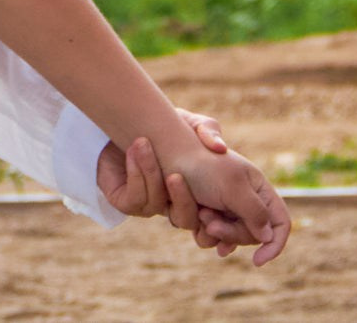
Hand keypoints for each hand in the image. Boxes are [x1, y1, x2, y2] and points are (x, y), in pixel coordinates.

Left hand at [100, 109, 247, 251]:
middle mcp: (190, 207)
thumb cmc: (165, 125)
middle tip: (175, 178)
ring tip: (143, 144)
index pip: (234, 228)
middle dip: (187, 205)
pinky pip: (138, 201)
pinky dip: (136, 174)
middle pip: (205, 235)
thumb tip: (220, 148)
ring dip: (154, 176)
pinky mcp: (131, 204)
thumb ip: (210, 131)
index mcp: (215, 197)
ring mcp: (163, 209)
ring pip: (172, 216)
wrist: (122, 121)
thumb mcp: (194, 123)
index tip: (212, 210)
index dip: (233, 230)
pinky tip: (133, 150)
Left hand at [169, 143, 291, 266]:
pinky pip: (210, 237)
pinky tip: (194, 220)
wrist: (163, 156)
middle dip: (231, 233)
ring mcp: (225, 208)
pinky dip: (201, 230)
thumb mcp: (233, 187)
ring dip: (212, 230)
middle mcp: (244, 199)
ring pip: (229, 239)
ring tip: (199, 211)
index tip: (258, 260)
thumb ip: (255, 212)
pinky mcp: (207, 214)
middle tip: (211, 223)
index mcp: (258, 187)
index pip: (280, 221)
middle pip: (252, 236)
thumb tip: (268, 236)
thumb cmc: (200, 167)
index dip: (275, 244)